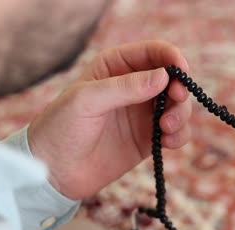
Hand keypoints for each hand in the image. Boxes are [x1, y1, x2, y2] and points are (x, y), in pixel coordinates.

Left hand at [28, 40, 191, 199]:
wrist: (53, 171)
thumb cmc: (61, 127)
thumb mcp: (87, 100)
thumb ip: (125, 87)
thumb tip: (164, 76)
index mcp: (116, 67)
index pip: (152, 53)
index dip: (171, 58)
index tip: (181, 72)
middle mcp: (134, 87)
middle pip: (172, 79)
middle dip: (180, 88)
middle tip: (176, 100)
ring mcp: (143, 113)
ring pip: (178, 105)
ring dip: (181, 114)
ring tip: (166, 128)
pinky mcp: (149, 138)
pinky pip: (176, 131)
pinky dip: (179, 134)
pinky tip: (167, 142)